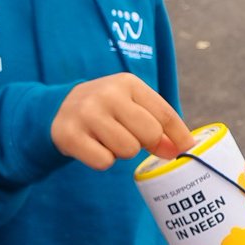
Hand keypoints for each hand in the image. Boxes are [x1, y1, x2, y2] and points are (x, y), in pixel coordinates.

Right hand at [50, 73, 194, 169]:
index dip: (179, 135)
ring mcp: (87, 113)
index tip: (187, 149)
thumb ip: (158, 124)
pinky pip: (104, 162)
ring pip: (128, 150)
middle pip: (150, 134)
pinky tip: (93, 146)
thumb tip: (182, 148)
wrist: (57, 108)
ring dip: (121, 152)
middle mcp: (108, 94)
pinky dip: (102, 160)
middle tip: (128, 136)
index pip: (165, 114)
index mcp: (128, 83)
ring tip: (108, 139)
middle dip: (144, 142)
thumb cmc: (106, 109)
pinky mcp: (70, 135)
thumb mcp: (131, 105)